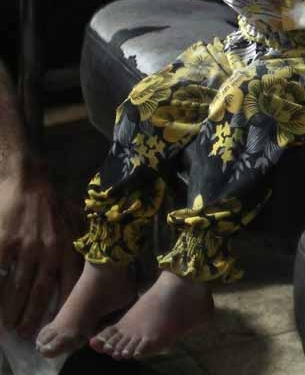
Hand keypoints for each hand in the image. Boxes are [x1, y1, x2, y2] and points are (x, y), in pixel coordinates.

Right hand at [0, 161, 79, 337]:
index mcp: (66, 247)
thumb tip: (88, 269)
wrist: (28, 180)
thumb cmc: (52, 204)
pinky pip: (0, 272)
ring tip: (8, 324)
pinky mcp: (4, 243)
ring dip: (12, 308)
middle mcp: (47, 249)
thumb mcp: (74, 223)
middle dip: (32, 315)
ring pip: (17, 285)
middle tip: (26, 333)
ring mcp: (24, 247)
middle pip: (39, 291)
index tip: (57, 325)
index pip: (67, 283)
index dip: (62, 306)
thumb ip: (79, 246)